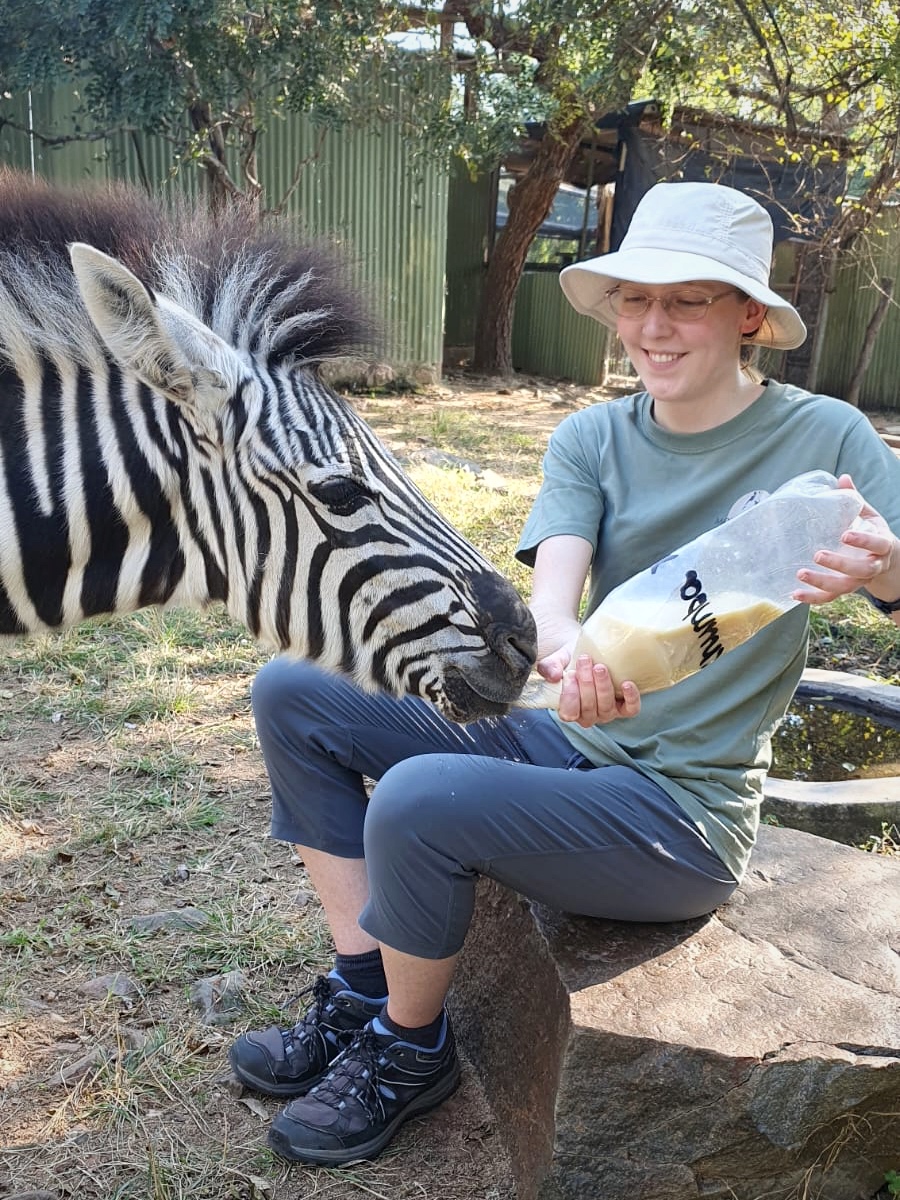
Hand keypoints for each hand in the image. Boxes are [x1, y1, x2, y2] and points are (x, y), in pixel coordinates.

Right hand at [554, 652, 640, 728]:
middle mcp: (589, 716)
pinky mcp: (625, 707)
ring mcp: (607, 713)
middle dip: (586, 683)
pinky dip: (630, 698)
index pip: (569, 713)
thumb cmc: (571, 660)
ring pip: (606, 707)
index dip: (570, 696)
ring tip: (600, 667)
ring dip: (603, 686)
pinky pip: (631, 709)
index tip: (569, 675)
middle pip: (588, 707)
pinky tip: (627, 684)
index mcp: (569, 709)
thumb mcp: (558, 660)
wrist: (589, 653)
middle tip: (584, 660)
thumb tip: (553, 675)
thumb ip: (550, 666)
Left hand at [792, 474, 897, 604]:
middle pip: (860, 570)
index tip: (845, 534)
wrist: (884, 559)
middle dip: (839, 564)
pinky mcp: (845, 589)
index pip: (877, 544)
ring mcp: (859, 581)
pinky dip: (812, 598)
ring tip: (800, 573)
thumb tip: (843, 478)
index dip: (863, 541)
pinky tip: (795, 594)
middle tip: (818, 554)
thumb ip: (855, 499)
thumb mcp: (868, 515)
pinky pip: (829, 598)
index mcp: (882, 545)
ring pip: (843, 587)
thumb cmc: (872, 532)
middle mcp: (872, 566)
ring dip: (822, 582)